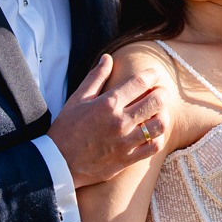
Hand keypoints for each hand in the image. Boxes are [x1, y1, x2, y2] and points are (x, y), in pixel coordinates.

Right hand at [48, 54, 169, 186]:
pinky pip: (153, 147)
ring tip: (159, 112)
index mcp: (108, 104)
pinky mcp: (127, 159)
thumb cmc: (66, 129)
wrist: (58, 163)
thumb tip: (108, 58)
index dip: (152, 74)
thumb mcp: (77, 99)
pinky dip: (158, 137)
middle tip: (160, 91)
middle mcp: (120, 121)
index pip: (140, 82)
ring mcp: (125, 142)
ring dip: (163, 115)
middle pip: (156, 101)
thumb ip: (95, 77)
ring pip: (159, 124)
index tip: (153, 73)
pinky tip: (153, 133)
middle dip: (162, 92)